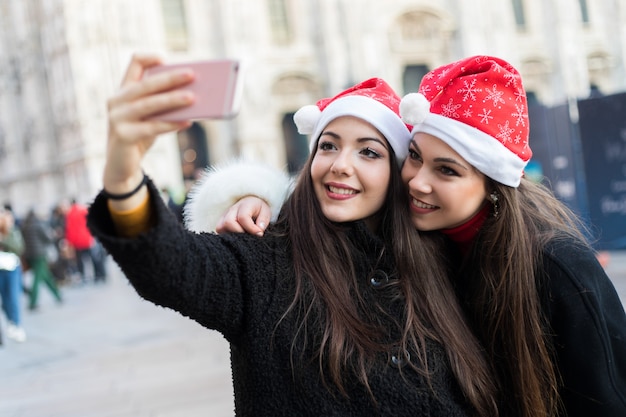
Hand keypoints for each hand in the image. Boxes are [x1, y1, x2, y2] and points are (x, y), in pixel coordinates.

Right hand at [103, 54, 194, 206]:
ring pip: (148, 105)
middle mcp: (117, 101)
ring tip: (193, 98)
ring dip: (172, 100)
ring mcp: (117, 118)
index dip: (150, 58)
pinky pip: (150, 127)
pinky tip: (187, 122)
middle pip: (145, 84)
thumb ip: (164, 106)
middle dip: (170, 78)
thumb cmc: (141, 136)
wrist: (122, 166)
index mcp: (124, 91)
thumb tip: (194, 98)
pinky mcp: (122, 136)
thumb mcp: (150, 117)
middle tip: (192, 75)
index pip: (134, 64)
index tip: (167, 60)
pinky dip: (170, 124)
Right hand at [215, 196, 271, 235]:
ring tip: (243, 235)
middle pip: (229, 222)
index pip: (243, 217)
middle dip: (239, 233)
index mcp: (245, 204)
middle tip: (249, 235)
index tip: (259, 234)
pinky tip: (237, 236)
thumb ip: (263, 221)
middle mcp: (232, 209)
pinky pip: (219, 230)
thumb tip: (259, 232)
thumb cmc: (258, 209)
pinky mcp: (220, 221)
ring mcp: (224, 215)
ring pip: (220, 227)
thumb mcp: (266, 212)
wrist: (251, 203)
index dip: (251, 228)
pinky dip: (227, 235)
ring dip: (232, 234)